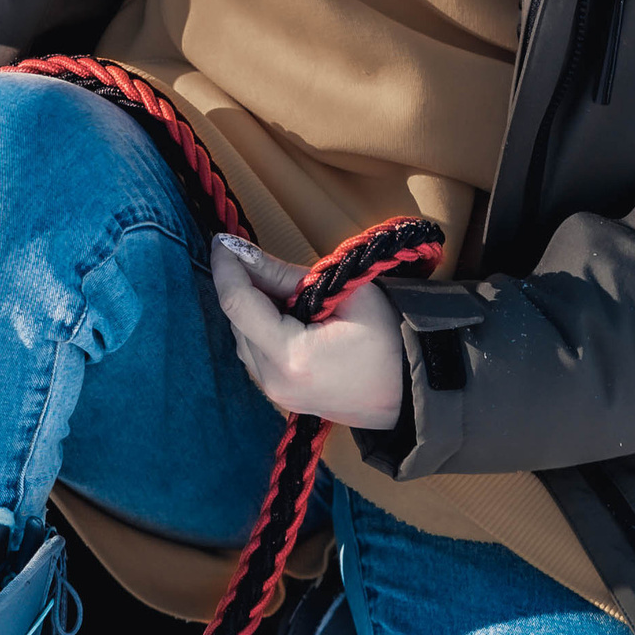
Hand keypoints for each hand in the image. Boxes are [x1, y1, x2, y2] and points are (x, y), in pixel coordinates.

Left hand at [212, 236, 406, 430]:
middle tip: (257, 255)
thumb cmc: (390, 340)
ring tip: (279, 284)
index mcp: (292, 357)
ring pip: (242, 336)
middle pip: (237, 320)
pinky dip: (259, 325)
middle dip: (241, 283)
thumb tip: (244, 255)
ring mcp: (275, 394)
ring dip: (250, 305)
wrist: (411, 394)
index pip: (238, 304)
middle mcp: (274, 382)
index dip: (227, 267)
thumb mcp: (346, 293)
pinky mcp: (280, 395)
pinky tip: (282, 309)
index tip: (223, 240)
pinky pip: (255, 352)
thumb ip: (288, 276)